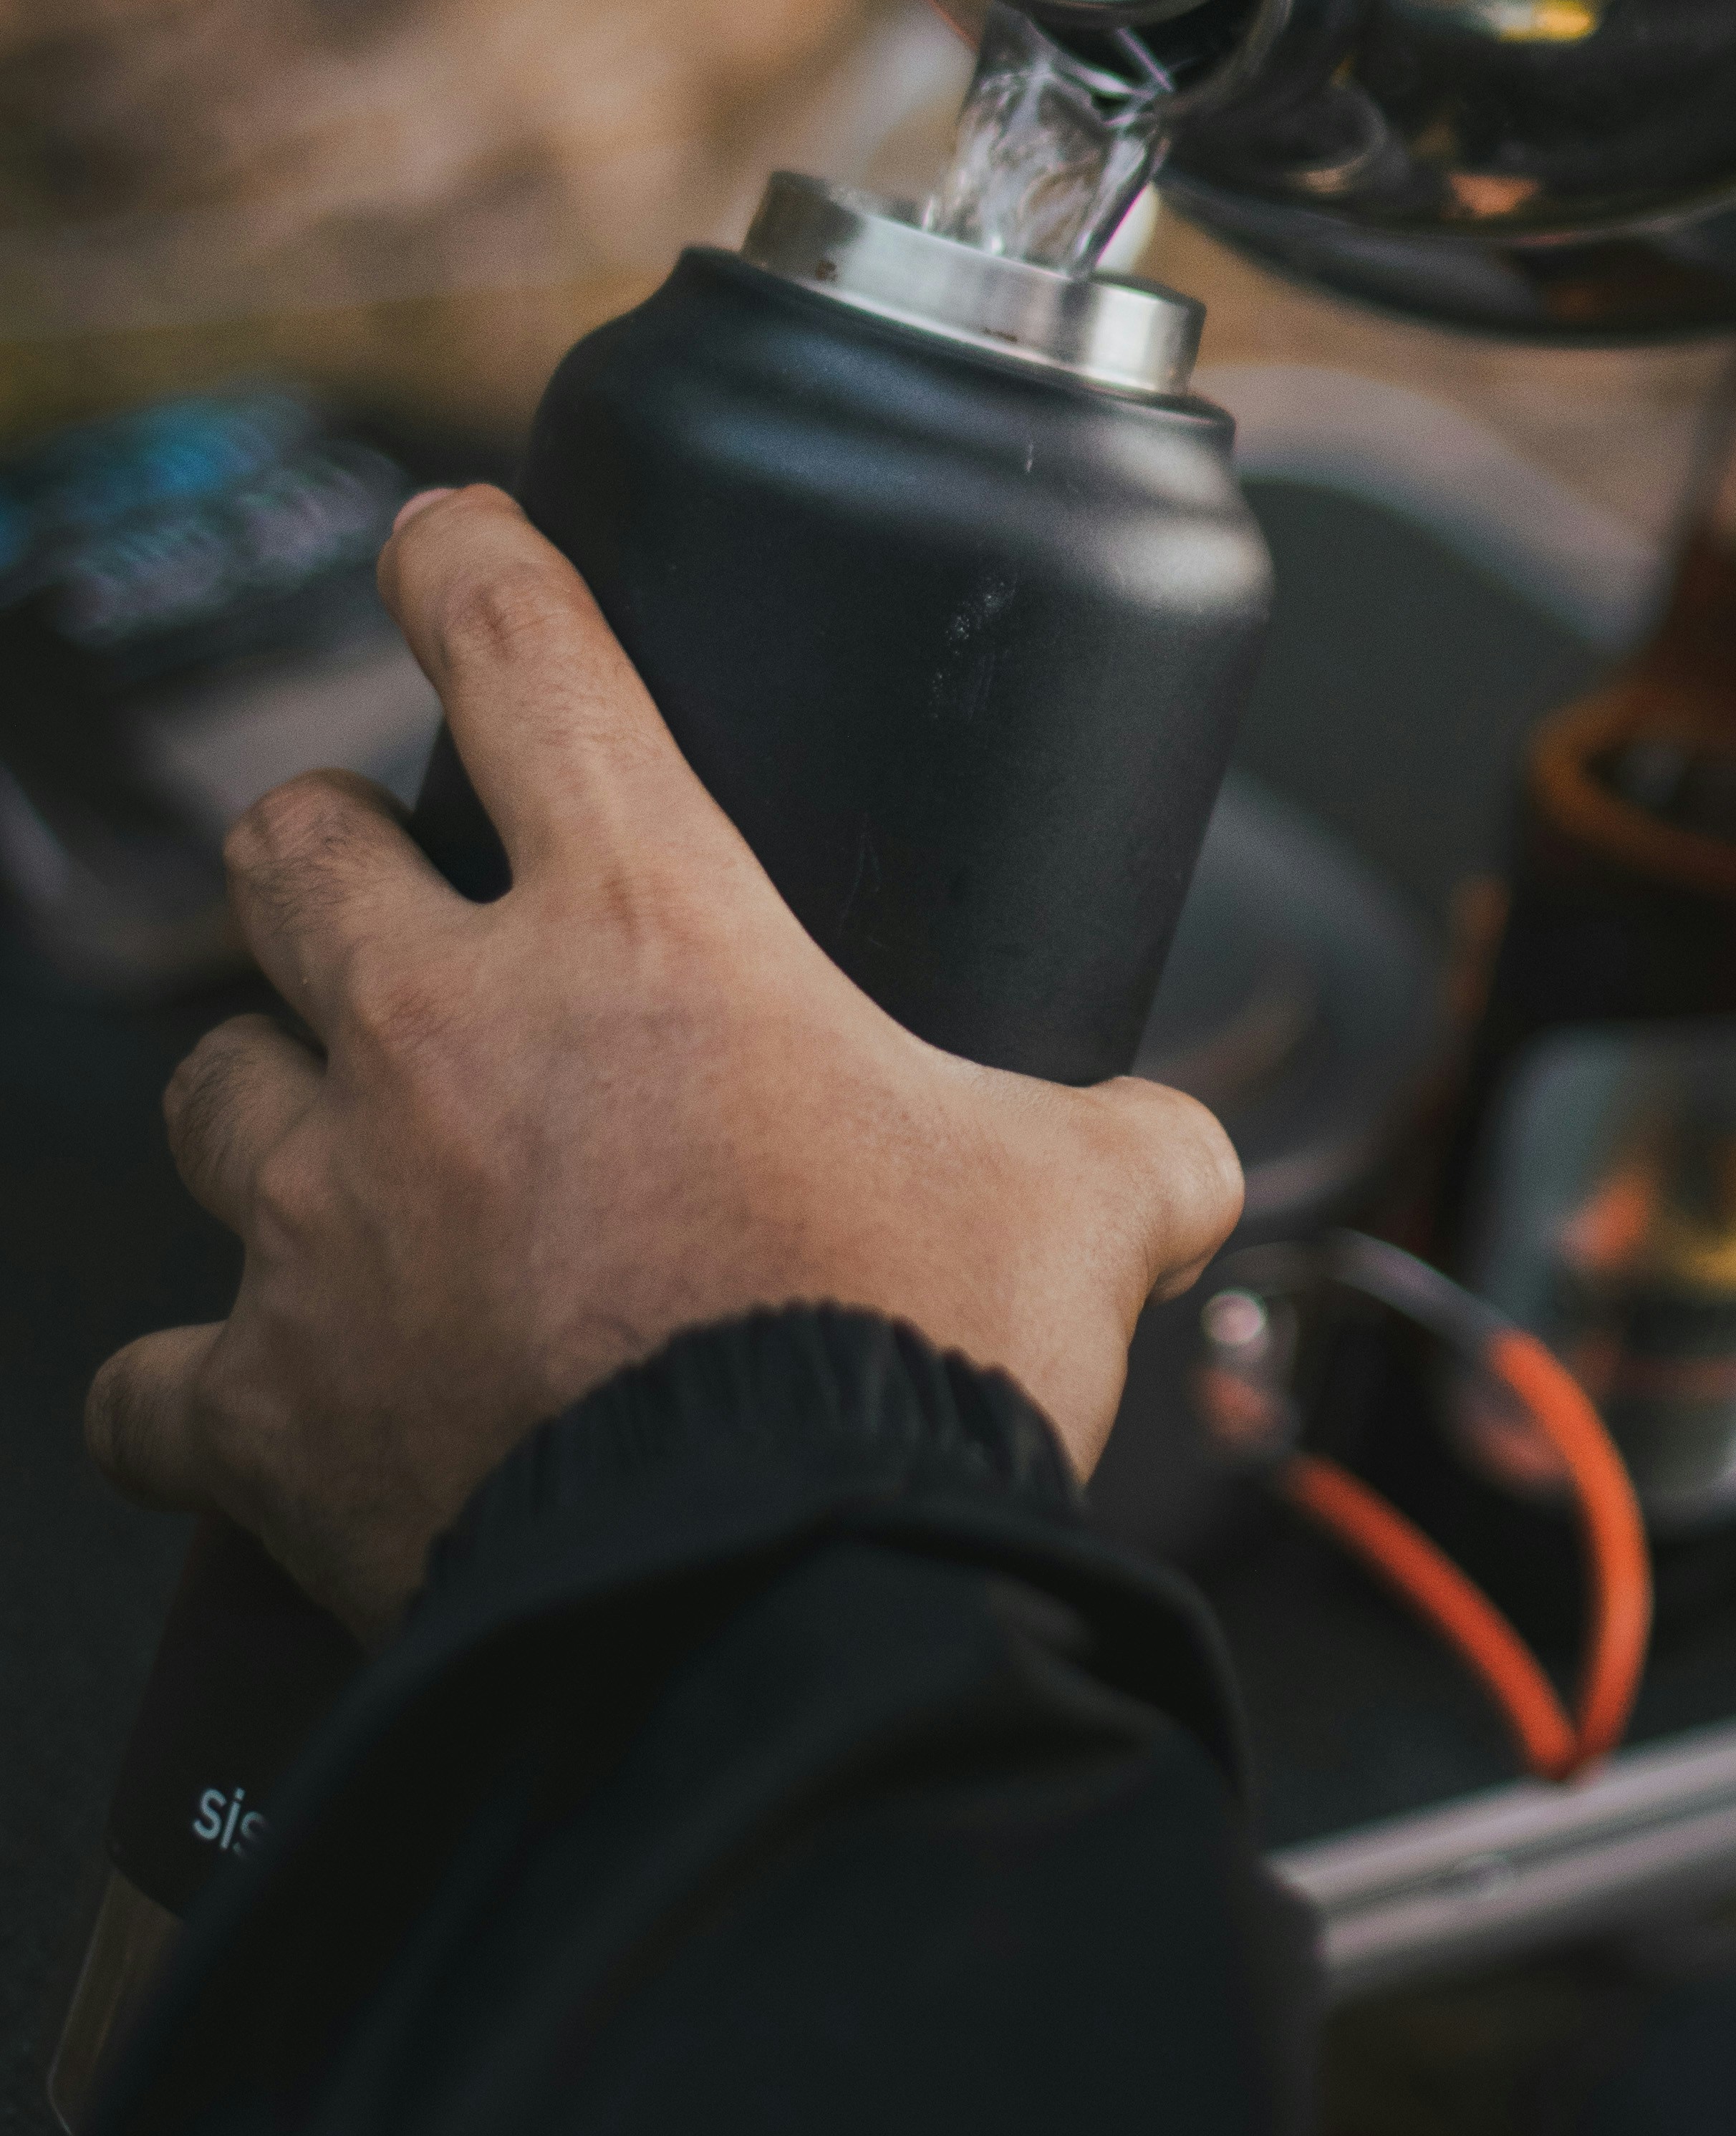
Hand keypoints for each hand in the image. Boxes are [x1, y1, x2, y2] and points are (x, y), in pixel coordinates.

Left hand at [84, 489, 1241, 1641]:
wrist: (780, 1596)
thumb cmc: (917, 1366)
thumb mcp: (1081, 1207)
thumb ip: (1129, 1151)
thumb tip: (1187, 1165)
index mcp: (646, 929)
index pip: (523, 658)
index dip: (464, 564)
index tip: (435, 538)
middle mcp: (449, 1036)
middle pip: (291, 851)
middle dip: (315, 848)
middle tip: (361, 883)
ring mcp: (335, 1217)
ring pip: (207, 1084)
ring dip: (260, 1099)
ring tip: (316, 1140)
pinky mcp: (264, 1404)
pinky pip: (147, 1383)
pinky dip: (184, 1392)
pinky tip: (226, 1405)